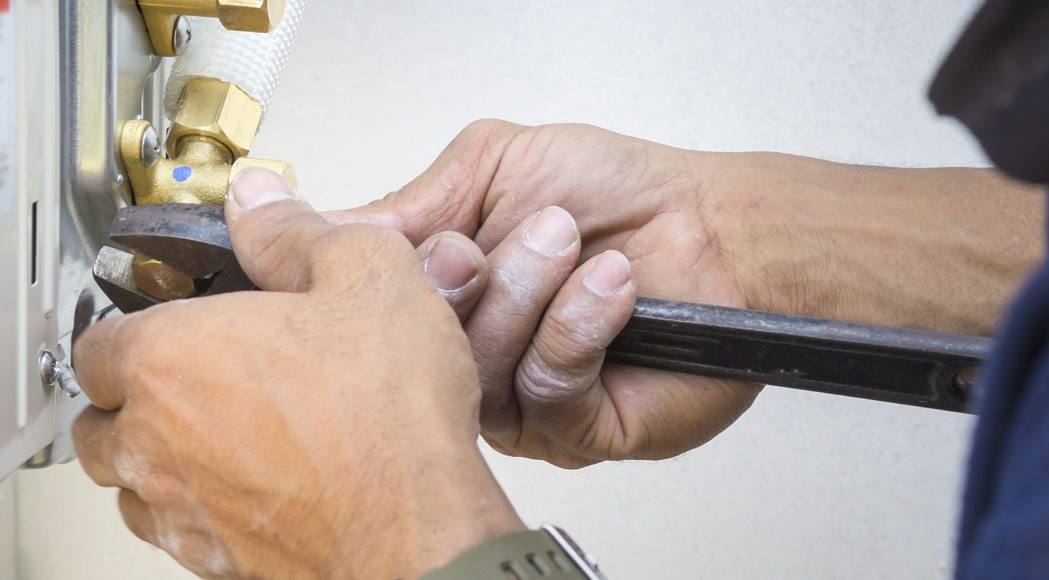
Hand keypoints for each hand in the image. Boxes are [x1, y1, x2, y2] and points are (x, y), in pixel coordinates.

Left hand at [72, 169, 522, 578]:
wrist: (418, 530)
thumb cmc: (387, 421)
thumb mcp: (364, 275)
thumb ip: (294, 231)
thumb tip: (261, 203)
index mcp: (166, 359)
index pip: (92, 343)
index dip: (123, 328)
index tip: (153, 323)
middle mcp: (154, 440)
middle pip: (95, 421)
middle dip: (126, 400)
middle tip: (179, 379)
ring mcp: (180, 510)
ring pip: (127, 486)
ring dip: (152, 460)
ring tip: (208, 435)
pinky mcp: (214, 561)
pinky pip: (176, 534)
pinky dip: (195, 510)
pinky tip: (246, 487)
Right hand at [332, 120, 1043, 466]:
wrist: (721, 230)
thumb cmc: (624, 195)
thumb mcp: (495, 165)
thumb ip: (410, 203)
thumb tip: (327, 224)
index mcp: (445, 297)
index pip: (369, 309)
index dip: (375, 278)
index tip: (405, 241)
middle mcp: (474, 355)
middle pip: (410, 349)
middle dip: (455, 285)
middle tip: (486, 245)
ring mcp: (521, 401)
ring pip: (476, 373)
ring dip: (528, 294)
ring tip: (569, 244)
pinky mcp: (578, 432)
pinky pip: (545, 393)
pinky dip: (577, 327)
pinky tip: (609, 287)